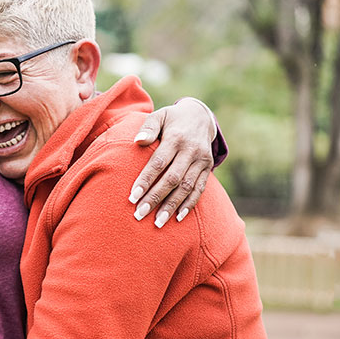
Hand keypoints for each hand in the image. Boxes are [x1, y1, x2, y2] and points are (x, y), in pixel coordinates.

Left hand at [129, 98, 215, 226]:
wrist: (201, 116)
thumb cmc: (171, 120)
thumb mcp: (159, 116)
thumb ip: (148, 127)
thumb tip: (138, 141)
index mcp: (176, 138)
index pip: (159, 163)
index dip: (145, 180)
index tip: (132, 197)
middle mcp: (191, 151)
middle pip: (172, 179)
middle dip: (155, 198)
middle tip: (139, 214)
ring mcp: (201, 161)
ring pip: (186, 187)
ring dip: (171, 206)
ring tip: (157, 223)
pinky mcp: (208, 168)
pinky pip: (199, 189)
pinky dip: (189, 204)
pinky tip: (178, 218)